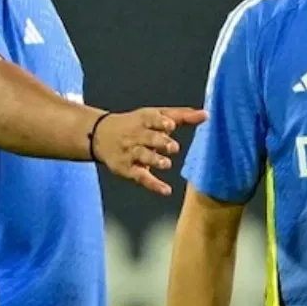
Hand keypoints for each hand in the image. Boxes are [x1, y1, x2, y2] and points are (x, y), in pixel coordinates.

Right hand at [91, 107, 207, 194]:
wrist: (100, 135)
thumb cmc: (136, 124)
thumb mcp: (155, 115)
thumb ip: (182, 116)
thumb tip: (206, 114)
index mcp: (145, 120)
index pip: (152, 120)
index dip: (161, 123)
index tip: (170, 125)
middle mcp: (137, 136)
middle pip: (148, 139)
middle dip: (160, 142)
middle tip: (173, 147)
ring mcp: (131, 153)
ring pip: (143, 157)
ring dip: (154, 160)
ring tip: (166, 164)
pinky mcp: (128, 169)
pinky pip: (141, 177)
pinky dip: (153, 185)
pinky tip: (166, 190)